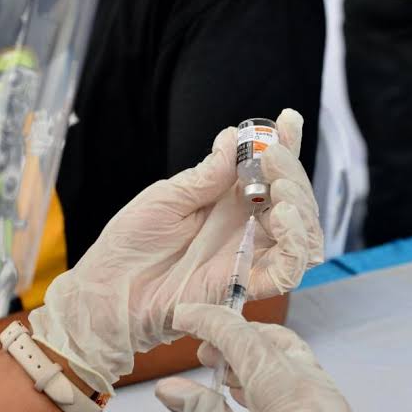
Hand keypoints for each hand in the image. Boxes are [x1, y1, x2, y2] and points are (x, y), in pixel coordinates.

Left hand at [29, 109, 322, 393]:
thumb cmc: (131, 244)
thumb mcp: (166, 198)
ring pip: (302, 234)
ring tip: (280, 187)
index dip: (285, 147)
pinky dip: (296, 244)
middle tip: (274, 157)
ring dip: (301, 205)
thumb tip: (232, 138)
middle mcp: (247, 227)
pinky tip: (282, 217)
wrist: (109, 291)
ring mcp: (250, 256)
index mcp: (229, 203)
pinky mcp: (247, 285)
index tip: (289, 119)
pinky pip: (288, 269)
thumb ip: (205, 176)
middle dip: (293, 173)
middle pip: (294, 200)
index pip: (268, 172)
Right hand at [155, 304, 355, 411]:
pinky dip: (268, 379)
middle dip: (232, 337)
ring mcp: (330, 406)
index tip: (183, 315)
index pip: (243, 338)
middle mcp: (317, 389)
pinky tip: (246, 396)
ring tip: (218, 372)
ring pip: (288, 360)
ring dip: (250, 358)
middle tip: (199, 350)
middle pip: (271, 341)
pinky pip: (299, 383)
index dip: (209, 321)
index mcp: (292, 391)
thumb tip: (171, 389)